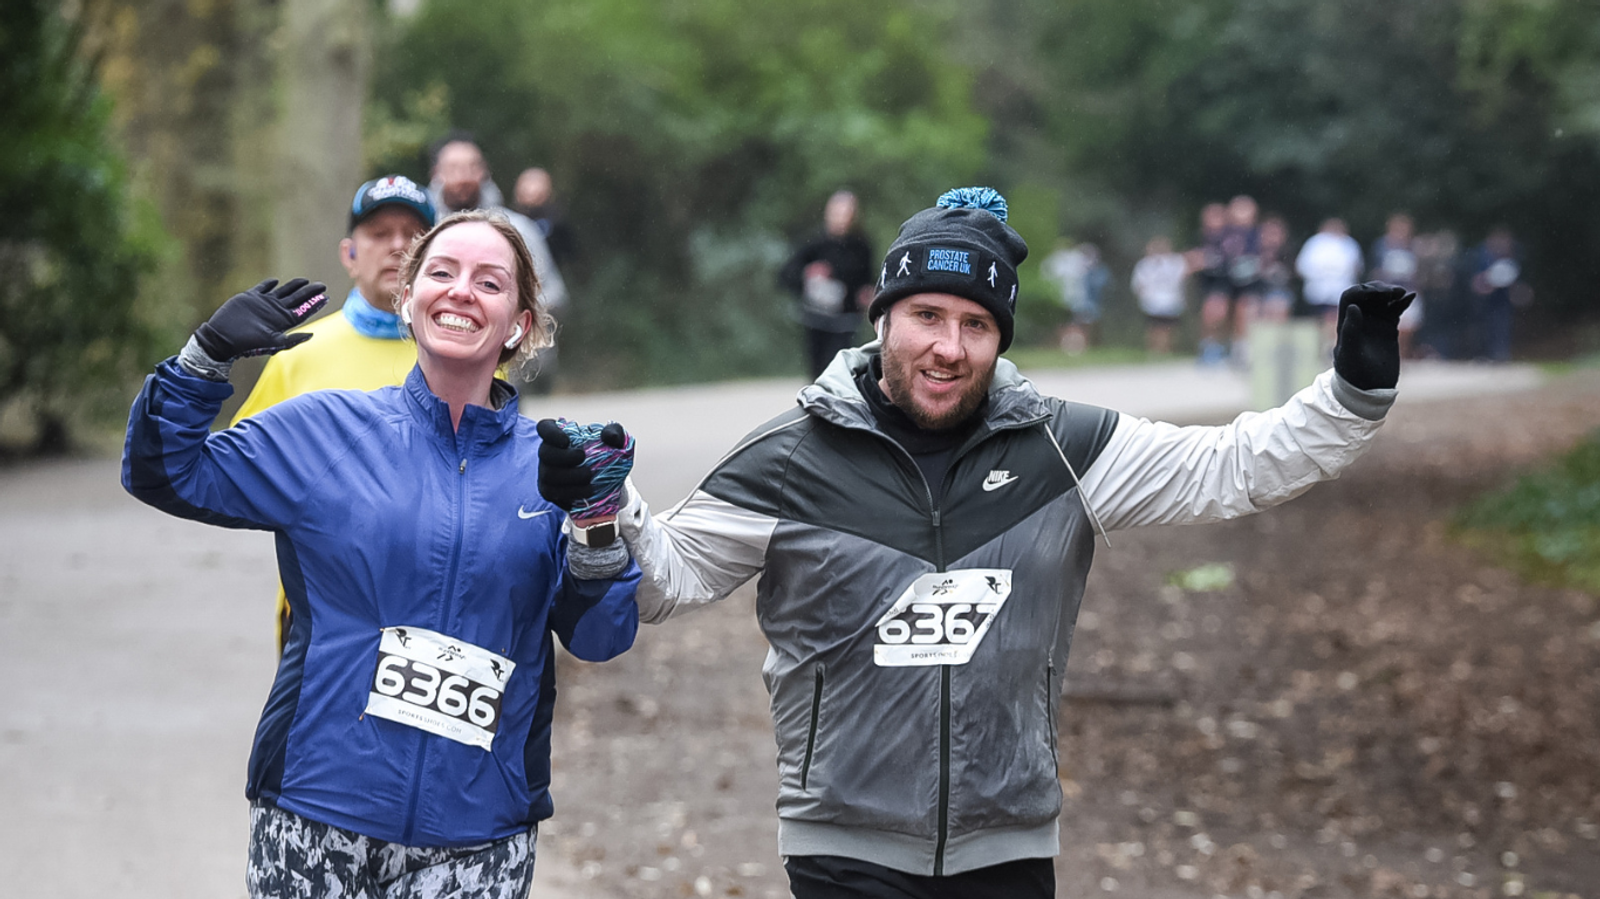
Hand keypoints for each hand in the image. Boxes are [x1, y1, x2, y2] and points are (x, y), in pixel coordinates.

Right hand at [193, 278, 327, 361]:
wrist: (224, 337)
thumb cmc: (249, 343)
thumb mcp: (273, 343)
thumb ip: (292, 340)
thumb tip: (311, 335)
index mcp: (283, 321)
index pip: (303, 311)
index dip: (314, 304)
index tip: (326, 297)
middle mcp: (275, 311)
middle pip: (297, 299)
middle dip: (309, 292)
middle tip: (322, 285)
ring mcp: (264, 304)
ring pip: (283, 292)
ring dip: (294, 286)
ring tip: (305, 281)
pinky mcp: (250, 298)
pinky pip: (262, 288)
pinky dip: (269, 284)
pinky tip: (275, 281)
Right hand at [536, 419, 633, 517]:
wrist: (605, 478)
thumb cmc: (605, 452)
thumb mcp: (613, 438)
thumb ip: (614, 432)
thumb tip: (610, 437)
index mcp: (558, 434)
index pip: (544, 427)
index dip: (550, 433)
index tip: (566, 440)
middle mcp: (547, 452)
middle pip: (544, 453)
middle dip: (563, 457)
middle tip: (582, 458)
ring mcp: (546, 472)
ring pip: (548, 475)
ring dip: (569, 477)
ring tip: (589, 477)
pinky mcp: (549, 491)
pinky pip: (554, 493)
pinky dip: (572, 492)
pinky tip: (587, 491)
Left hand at [1334, 281, 1414, 390]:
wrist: (1369, 390)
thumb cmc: (1354, 374)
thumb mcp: (1351, 354)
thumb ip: (1351, 331)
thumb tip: (1353, 307)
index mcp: (1346, 323)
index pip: (1350, 296)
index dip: (1363, 290)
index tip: (1378, 293)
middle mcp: (1359, 320)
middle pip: (1367, 294)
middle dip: (1380, 289)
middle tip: (1394, 292)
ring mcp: (1374, 323)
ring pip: (1382, 300)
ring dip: (1392, 293)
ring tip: (1403, 293)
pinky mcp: (1389, 329)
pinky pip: (1396, 309)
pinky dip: (1403, 302)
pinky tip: (1411, 297)